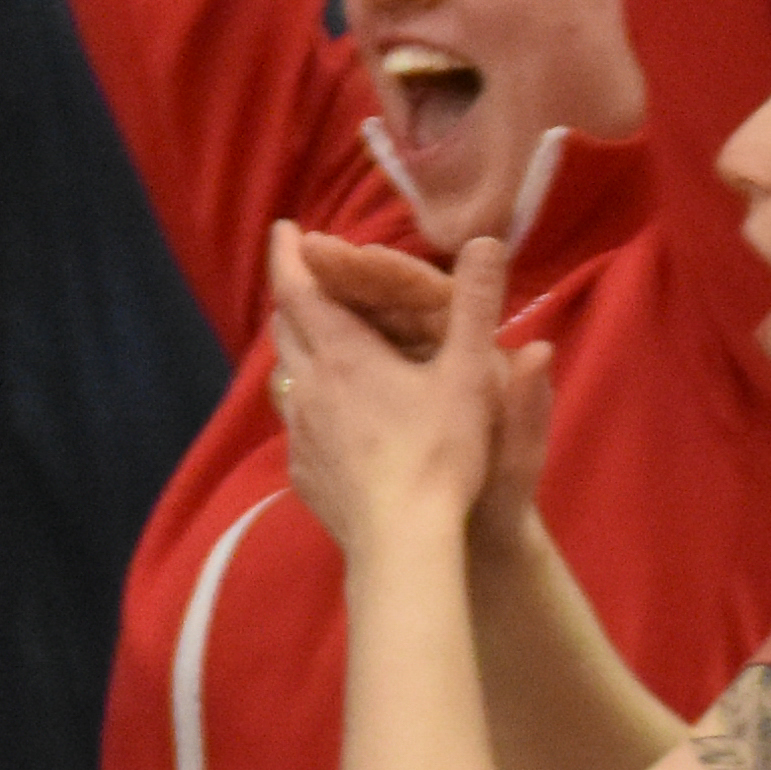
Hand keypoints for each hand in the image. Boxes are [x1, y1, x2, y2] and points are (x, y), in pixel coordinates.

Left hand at [264, 223, 507, 548]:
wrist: (401, 540)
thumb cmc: (439, 453)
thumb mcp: (470, 376)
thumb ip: (476, 308)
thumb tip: (486, 242)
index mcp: (343, 354)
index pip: (300, 289)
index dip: (289, 255)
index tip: (284, 229)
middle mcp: (309, 385)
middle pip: (285, 328)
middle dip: (292, 296)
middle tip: (303, 277)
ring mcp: (299, 431)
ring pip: (286, 375)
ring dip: (296, 348)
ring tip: (312, 339)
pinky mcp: (302, 471)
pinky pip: (296, 423)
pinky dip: (305, 400)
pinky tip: (324, 413)